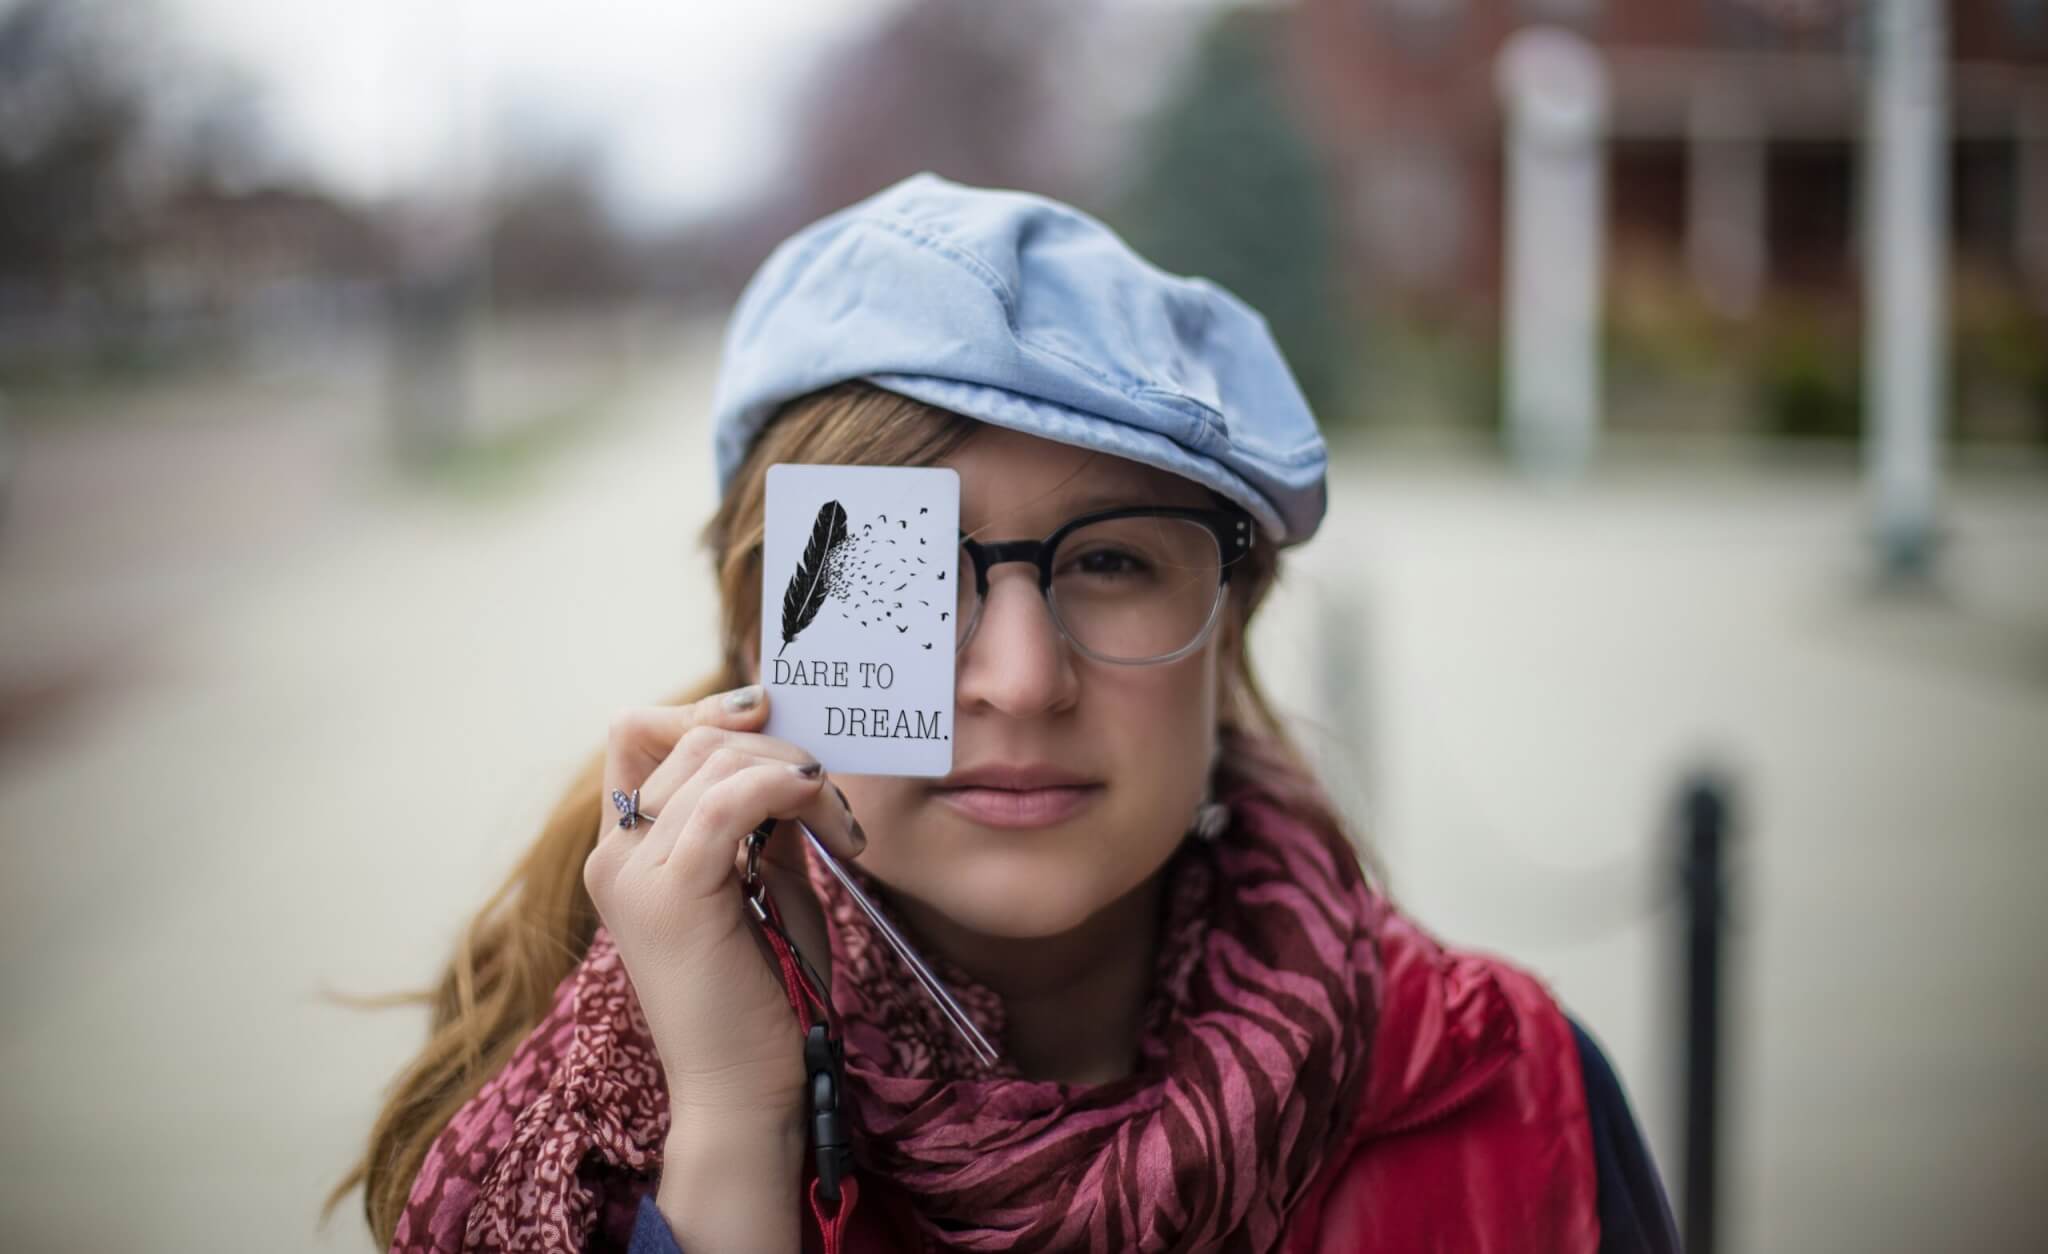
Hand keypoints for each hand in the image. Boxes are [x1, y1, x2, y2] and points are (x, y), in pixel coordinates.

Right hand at [583, 685, 863, 1133]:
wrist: (748, 1090)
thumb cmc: (767, 992)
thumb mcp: (764, 879)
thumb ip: (761, 816)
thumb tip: (788, 751)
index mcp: (625, 850)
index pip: (635, 732)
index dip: (703, 709)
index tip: (773, 722)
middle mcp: (613, 856)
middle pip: (689, 737)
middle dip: (774, 745)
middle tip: (829, 797)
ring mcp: (632, 875)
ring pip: (713, 762)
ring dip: (793, 771)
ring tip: (837, 822)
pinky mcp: (671, 897)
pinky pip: (726, 803)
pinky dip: (785, 789)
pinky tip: (825, 816)